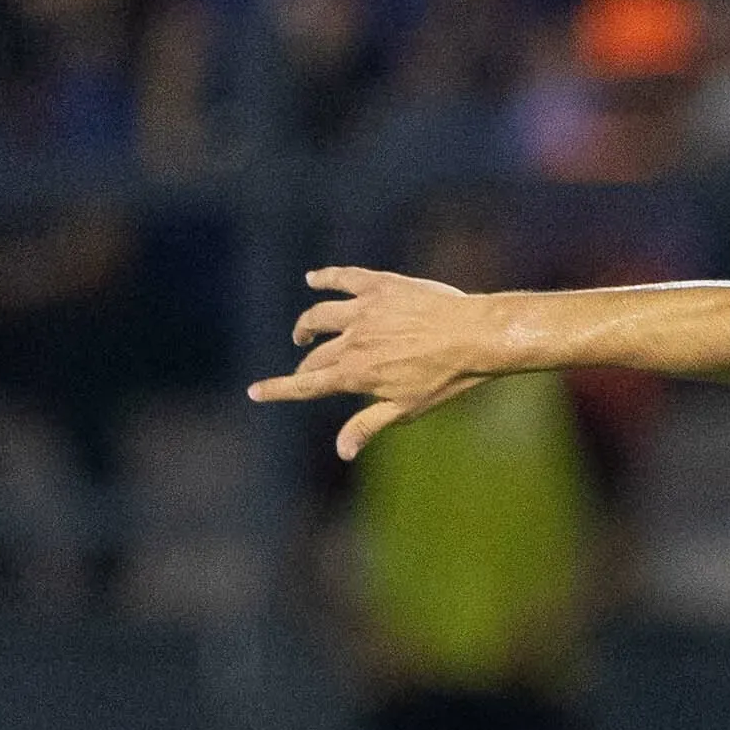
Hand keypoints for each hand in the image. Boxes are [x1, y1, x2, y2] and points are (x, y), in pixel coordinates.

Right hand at [255, 266, 500, 457]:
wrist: (474, 336)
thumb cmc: (445, 379)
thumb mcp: (406, 409)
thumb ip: (368, 425)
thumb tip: (341, 452)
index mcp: (355, 374)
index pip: (306, 385)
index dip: (278, 389)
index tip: (255, 391)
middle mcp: (352, 341)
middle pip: (315, 353)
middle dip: (305, 364)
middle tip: (305, 370)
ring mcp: (363, 310)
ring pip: (320, 314)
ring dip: (307, 324)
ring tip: (304, 331)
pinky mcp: (379, 286)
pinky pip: (344, 278)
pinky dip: (326, 278)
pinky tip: (314, 279)